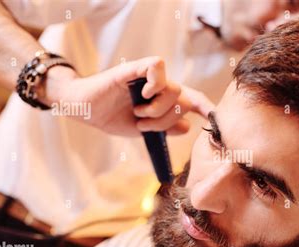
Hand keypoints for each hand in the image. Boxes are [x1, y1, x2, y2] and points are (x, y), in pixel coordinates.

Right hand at [41, 57, 213, 136]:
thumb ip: (164, 129)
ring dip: (158, 109)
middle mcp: (158, 87)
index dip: (205, 107)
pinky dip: (156, 82)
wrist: (83, 110)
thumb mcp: (142, 129)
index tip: (215, 118)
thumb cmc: (111, 117)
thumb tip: (187, 126)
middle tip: (144, 124)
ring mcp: (147, 78)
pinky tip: (145, 94)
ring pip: (173, 88)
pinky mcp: (134, 69)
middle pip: (183, 99)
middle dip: (167, 119)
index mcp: (162, 101)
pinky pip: (156, 65)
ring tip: (138, 114)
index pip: (191, 100)